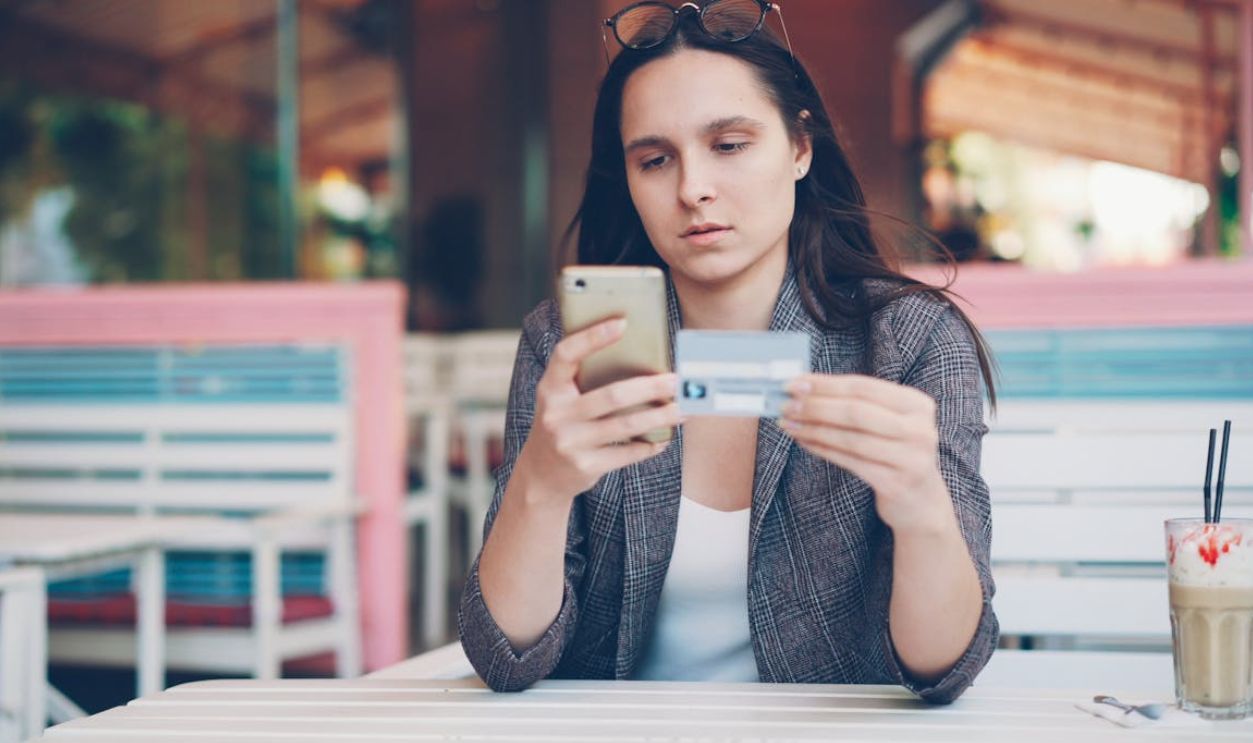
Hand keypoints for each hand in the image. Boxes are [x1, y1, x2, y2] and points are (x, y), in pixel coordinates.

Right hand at [515, 317, 679, 505]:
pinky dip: (649, 445)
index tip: (622, 323)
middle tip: (678, 381)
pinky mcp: (585, 466)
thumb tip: (640, 357)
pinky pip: (627, 453)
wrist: (541, 475)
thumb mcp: (562, 399)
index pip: (566, 354)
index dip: (592, 337)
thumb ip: (585, 379)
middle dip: (651, 387)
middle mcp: (556, 414)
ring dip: (660, 417)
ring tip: (683, 409)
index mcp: (550, 388)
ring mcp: (570, 442)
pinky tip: (664, 438)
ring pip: (626, 426)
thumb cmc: (563, 424)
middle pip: (612, 396)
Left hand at [780, 374, 952, 534]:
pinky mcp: (895, 483)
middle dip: (816, 406)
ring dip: (813, 429)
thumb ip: (856, 403)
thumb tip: (805, 388)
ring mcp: (910, 458)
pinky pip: (850, 462)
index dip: (826, 384)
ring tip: (788, 423)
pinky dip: (823, 449)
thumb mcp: (888, 422)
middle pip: (856, 411)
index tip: (794, 383)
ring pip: (850, 438)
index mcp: (917, 404)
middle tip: (786, 404)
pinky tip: (804, 441)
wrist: (921, 501)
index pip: (863, 387)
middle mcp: (919, 429)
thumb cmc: (895, 452)